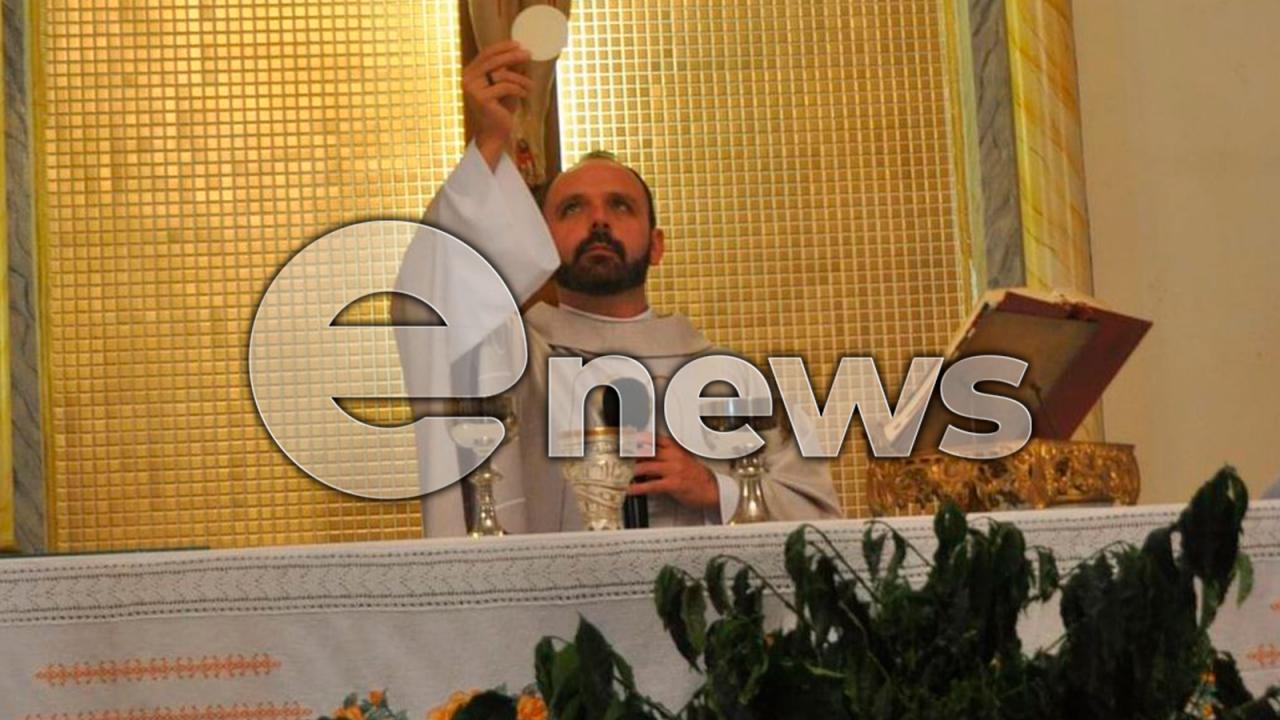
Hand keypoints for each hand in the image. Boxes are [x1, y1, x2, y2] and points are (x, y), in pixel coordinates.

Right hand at [462, 40, 533, 168]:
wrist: (494, 134)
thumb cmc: (499, 110)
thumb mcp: (505, 86)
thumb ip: (509, 71)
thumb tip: (521, 54)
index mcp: (470, 73)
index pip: (486, 54)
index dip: (502, 47)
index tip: (518, 44)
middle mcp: (468, 79)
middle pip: (494, 60)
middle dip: (513, 56)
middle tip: (528, 55)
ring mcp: (473, 89)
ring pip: (502, 74)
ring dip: (520, 78)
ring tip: (530, 85)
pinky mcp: (482, 98)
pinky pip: (506, 87)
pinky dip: (518, 89)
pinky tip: (524, 94)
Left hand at [628, 435, 718, 510]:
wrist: (711, 488)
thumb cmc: (695, 475)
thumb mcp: (680, 459)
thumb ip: (662, 457)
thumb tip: (643, 459)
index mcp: (675, 448)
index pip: (653, 438)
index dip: (637, 437)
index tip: (624, 437)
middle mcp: (673, 456)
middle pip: (646, 451)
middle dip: (629, 454)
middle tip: (617, 457)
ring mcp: (673, 469)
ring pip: (646, 467)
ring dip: (631, 471)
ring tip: (620, 474)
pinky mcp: (673, 484)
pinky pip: (651, 485)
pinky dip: (638, 487)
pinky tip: (631, 489)